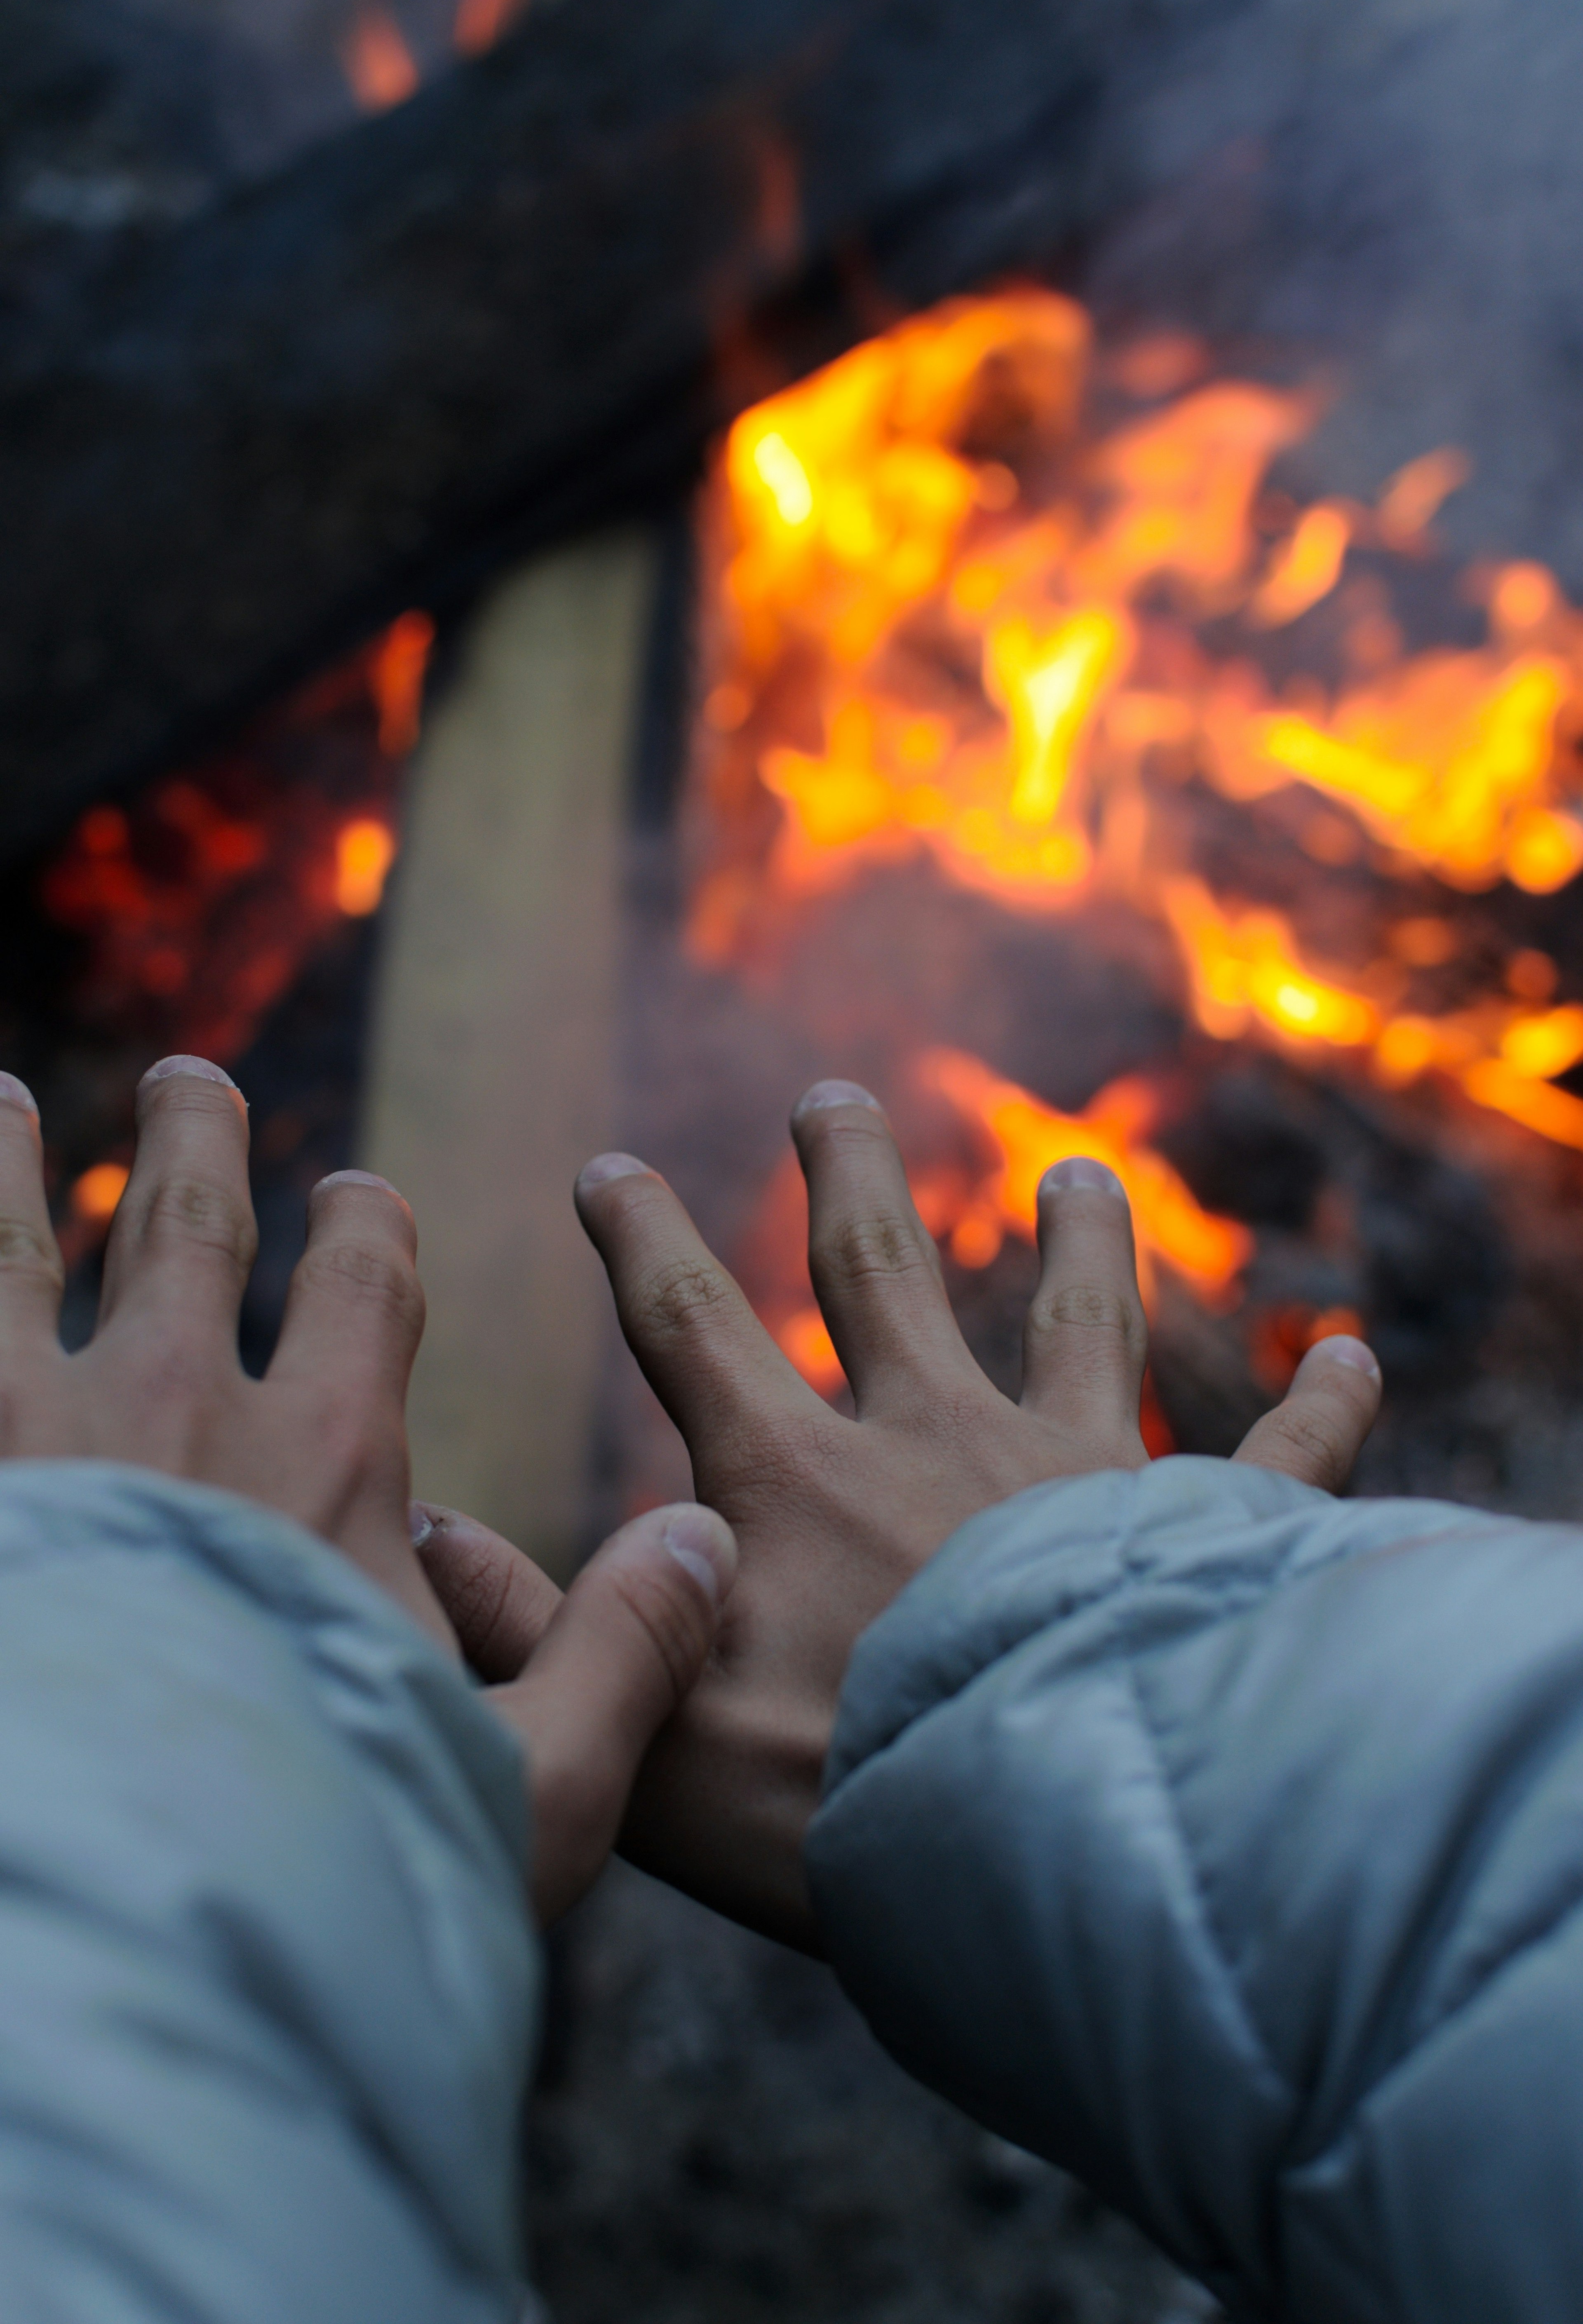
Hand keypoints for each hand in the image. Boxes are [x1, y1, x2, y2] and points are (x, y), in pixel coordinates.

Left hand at [0, 1057, 733, 1924]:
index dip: (367, 1230)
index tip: (358, 1193)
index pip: (362, 1295)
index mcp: (330, 1466)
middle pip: (190, 1233)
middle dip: (195, 1144)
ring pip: (15, 1252)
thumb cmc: (319, 1874)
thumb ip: (622, 1657)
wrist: (99, 1918)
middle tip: (188, 1078)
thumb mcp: (524, 1795)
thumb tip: (705, 1537)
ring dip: (10, 1168)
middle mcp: (177, 1413)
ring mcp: (29, 1432)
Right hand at [420, 1079, 1381, 1952]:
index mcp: (798, 1480)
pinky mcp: (1199, 1533)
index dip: (640, 1240)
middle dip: (845, 1171)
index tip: (609, 1166)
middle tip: (836, 1093)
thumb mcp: (643, 1736)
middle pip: (880, 1266)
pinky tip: (1360, 1351)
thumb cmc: (835, 1812)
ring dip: (1081, 1235)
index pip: (690, 1326)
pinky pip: (1281, 1458)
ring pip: (1084, 1317)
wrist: (1042, 1853)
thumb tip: (421, 1539)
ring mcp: (1078, 1472)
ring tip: (1082, 1168)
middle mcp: (936, 1440)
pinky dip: (1326, 1404)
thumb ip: (536, 1633)